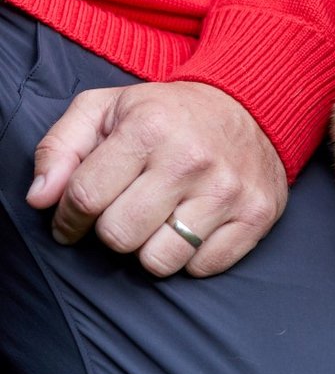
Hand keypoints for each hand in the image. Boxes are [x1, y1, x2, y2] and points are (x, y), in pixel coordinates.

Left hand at [26, 82, 287, 277]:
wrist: (250, 105)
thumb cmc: (167, 113)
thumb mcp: (105, 109)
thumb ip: (60, 147)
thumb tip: (40, 198)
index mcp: (149, 127)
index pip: (84, 198)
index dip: (67, 218)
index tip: (72, 219)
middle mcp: (190, 159)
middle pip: (119, 236)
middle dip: (112, 230)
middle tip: (124, 211)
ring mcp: (227, 190)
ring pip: (160, 261)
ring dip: (150, 248)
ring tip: (158, 220)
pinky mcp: (256, 215)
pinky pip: (202, 267)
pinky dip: (191, 255)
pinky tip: (192, 225)